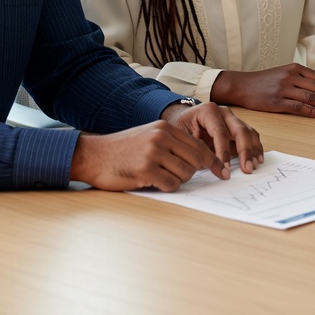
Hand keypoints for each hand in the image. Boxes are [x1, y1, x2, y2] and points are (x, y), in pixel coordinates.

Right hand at [69, 119, 229, 192]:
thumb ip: (171, 143)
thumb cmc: (122, 149)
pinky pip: (171, 184)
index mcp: (164, 128)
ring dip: (177, 180)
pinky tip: (153, 182)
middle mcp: (161, 137)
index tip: (220, 171)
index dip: (211, 160)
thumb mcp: (148, 136)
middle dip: (192, 172)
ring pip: (185, 173)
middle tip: (178, 176)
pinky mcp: (145, 170)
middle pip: (195, 160)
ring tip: (161, 177)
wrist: (93, 155)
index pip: (198, 145)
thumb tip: (198, 159)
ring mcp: (153, 153)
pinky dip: (166, 186)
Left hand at [161, 101, 264, 173]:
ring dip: (253, 150)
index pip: (220, 133)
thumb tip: (209, 166)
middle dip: (245, 151)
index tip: (225, 170)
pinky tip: (257, 159)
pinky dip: (255, 148)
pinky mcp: (237, 127)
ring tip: (254, 165)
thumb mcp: (182, 136)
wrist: (183, 119)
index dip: (224, 153)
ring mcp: (233, 119)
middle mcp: (224, 112)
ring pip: (249, 132)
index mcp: (208, 111)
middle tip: (247, 169)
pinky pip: (250, 136)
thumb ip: (195, 149)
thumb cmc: (181, 127)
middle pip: (240, 130)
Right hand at [210, 64, 314, 117]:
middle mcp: (292, 76)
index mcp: (296, 68)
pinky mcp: (277, 101)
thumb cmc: (265, 82)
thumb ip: (302, 79)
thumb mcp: (284, 74)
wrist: (242, 86)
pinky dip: (313, 111)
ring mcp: (284, 88)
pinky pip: (299, 107)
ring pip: (313, 97)